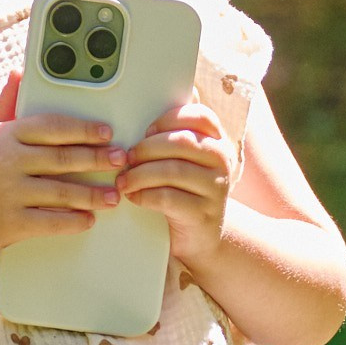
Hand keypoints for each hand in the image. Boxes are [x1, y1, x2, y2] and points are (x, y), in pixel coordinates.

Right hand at [0, 72, 122, 255]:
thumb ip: (5, 106)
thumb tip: (18, 72)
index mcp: (1, 135)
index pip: (50, 126)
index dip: (83, 129)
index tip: (106, 132)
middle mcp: (5, 161)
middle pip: (62, 158)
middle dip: (96, 158)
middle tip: (120, 159)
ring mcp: (8, 193)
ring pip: (61, 192)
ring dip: (92, 194)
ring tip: (112, 195)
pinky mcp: (10, 223)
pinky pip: (50, 221)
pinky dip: (73, 221)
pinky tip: (87, 219)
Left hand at [117, 98, 231, 259]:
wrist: (202, 237)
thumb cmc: (185, 192)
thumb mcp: (185, 161)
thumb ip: (174, 136)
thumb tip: (145, 107)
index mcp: (217, 141)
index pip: (199, 116)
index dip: (167, 120)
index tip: (146, 132)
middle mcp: (222, 161)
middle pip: (180, 142)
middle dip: (145, 149)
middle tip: (126, 158)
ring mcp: (215, 188)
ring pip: (171, 170)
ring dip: (139, 174)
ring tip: (123, 180)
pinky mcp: (202, 213)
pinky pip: (167, 198)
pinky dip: (143, 195)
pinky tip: (133, 196)